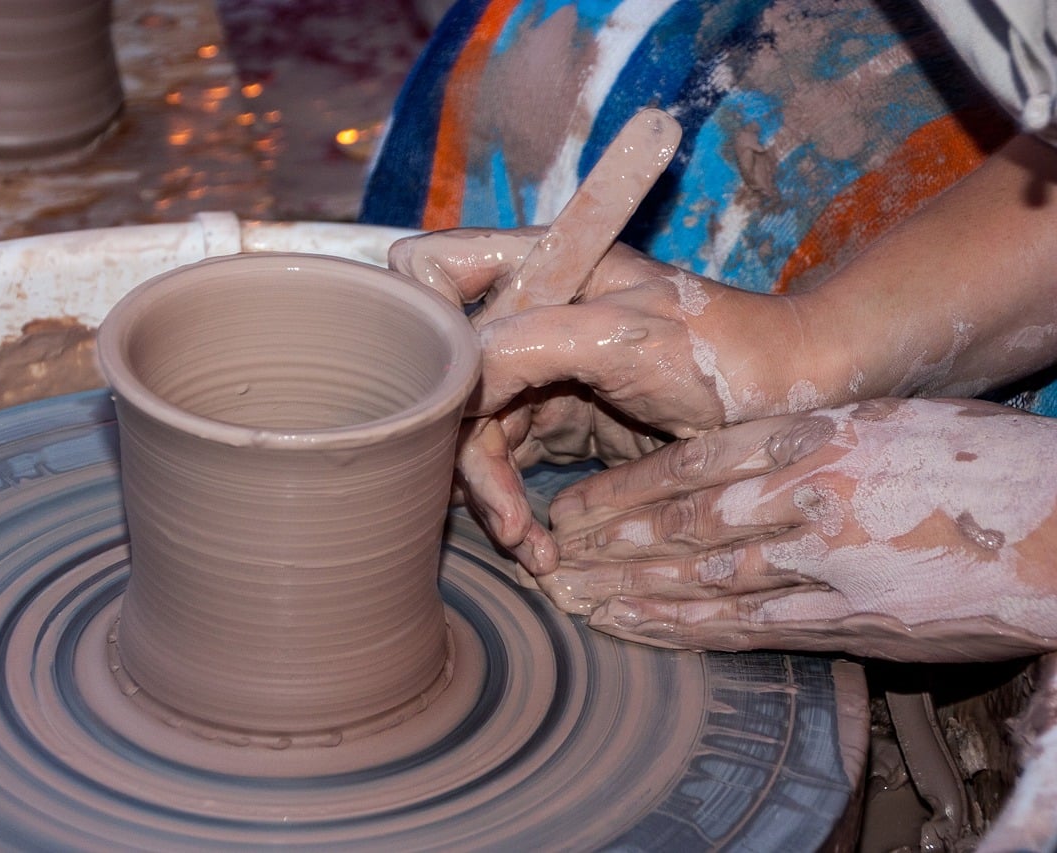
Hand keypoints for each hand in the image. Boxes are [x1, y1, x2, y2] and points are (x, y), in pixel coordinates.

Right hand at [390, 228, 807, 573]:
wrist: (794, 399)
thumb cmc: (725, 353)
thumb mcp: (626, 339)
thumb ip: (531, 343)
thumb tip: (455, 383)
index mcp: (540, 266)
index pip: (435, 270)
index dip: (423, 326)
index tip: (444, 396)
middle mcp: (530, 314)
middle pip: (447, 374)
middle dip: (463, 447)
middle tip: (503, 514)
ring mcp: (542, 369)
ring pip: (472, 431)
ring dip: (490, 494)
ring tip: (527, 545)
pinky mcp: (560, 420)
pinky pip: (509, 465)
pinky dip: (516, 507)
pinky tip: (537, 546)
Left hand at [543, 397, 1056, 661]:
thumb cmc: (976, 464)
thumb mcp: (881, 425)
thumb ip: (805, 442)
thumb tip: (746, 456)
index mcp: (810, 438)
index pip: (686, 466)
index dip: (618, 492)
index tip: (568, 508)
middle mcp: (803, 496)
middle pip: (676, 523)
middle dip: (602, 544)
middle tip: (543, 557)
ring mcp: (822, 561)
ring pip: (697, 575)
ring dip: (625, 589)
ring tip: (567, 597)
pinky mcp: (846, 619)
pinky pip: (744, 624)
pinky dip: (681, 627)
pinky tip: (634, 628)